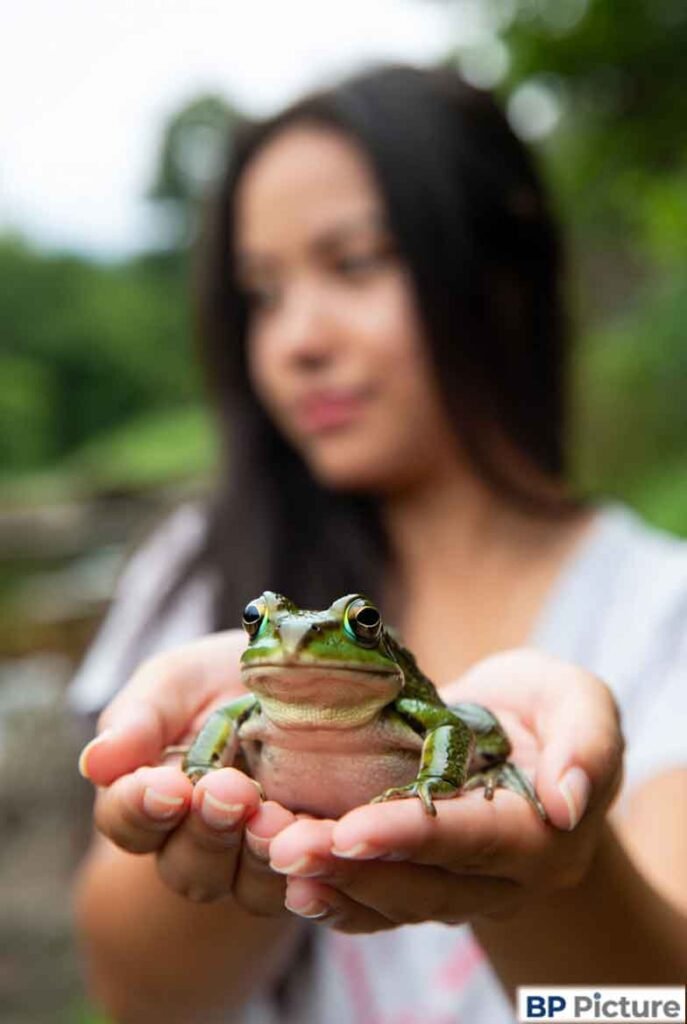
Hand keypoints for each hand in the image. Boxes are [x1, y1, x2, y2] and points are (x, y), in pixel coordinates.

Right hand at [78, 630, 294, 915]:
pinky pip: (309, 881)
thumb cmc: (224, 677)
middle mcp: (198, 841)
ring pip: (245, 886)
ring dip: (255, 856)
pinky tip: (319, 838)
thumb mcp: (179, 681)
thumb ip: (139, 720)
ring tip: (272, 817)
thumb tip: (94, 764)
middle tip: (228, 791)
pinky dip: (311, 866)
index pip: (127, 821)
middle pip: (185, 866)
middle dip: (205, 831)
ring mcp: (255, 856)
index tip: (165, 787)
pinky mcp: (311, 856)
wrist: (308, 669)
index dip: (140, 811)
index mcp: (151, 799)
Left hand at [265, 649, 623, 932]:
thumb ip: (586, 741)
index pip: (471, 839)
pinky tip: (287, 883)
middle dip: (350, 867)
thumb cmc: (548, 712)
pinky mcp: (421, 884)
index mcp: (538, 835)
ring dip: (329, 884)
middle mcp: (496, 878)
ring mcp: (456, 890)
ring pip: (390, 902)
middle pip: (420, 883)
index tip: (350, 830)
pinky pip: (376, 907)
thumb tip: (569, 801)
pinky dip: (333, 898)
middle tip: (283, 846)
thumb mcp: (580, 702)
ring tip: (271, 857)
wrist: (520, 741)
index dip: (411, 836)